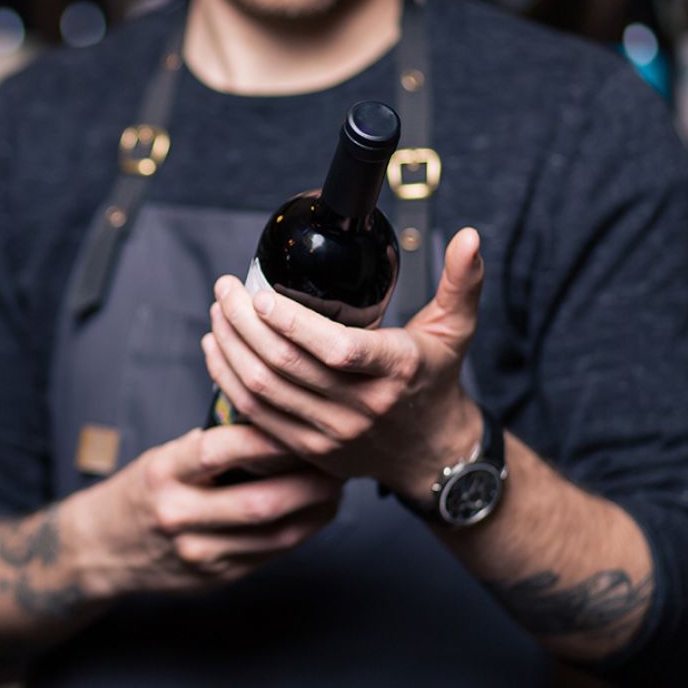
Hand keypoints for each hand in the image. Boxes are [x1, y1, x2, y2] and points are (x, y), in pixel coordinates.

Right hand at [68, 425, 342, 598]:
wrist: (103, 549)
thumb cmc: (147, 488)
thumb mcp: (167, 456)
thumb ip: (215, 445)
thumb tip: (278, 422)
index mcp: (165, 474)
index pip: (219, 452)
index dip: (264, 439)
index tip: (298, 425)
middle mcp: (179, 516)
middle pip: (259, 503)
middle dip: (308, 483)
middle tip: (338, 463)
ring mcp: (198, 554)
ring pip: (274, 535)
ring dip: (315, 511)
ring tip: (337, 487)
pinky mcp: (215, 578)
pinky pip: (270, 555)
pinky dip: (301, 531)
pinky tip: (317, 512)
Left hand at [201, 227, 484, 502]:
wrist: (430, 452)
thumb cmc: (436, 381)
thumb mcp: (456, 329)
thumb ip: (462, 281)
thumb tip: (470, 235)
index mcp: (396, 371)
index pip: (336, 348)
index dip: (291, 322)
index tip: (261, 293)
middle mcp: (362, 407)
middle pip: (286, 365)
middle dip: (244, 323)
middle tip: (226, 289)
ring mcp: (332, 434)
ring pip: (263, 391)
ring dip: (230, 348)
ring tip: (218, 312)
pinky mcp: (309, 450)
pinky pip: (256, 416)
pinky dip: (228, 381)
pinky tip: (217, 350)